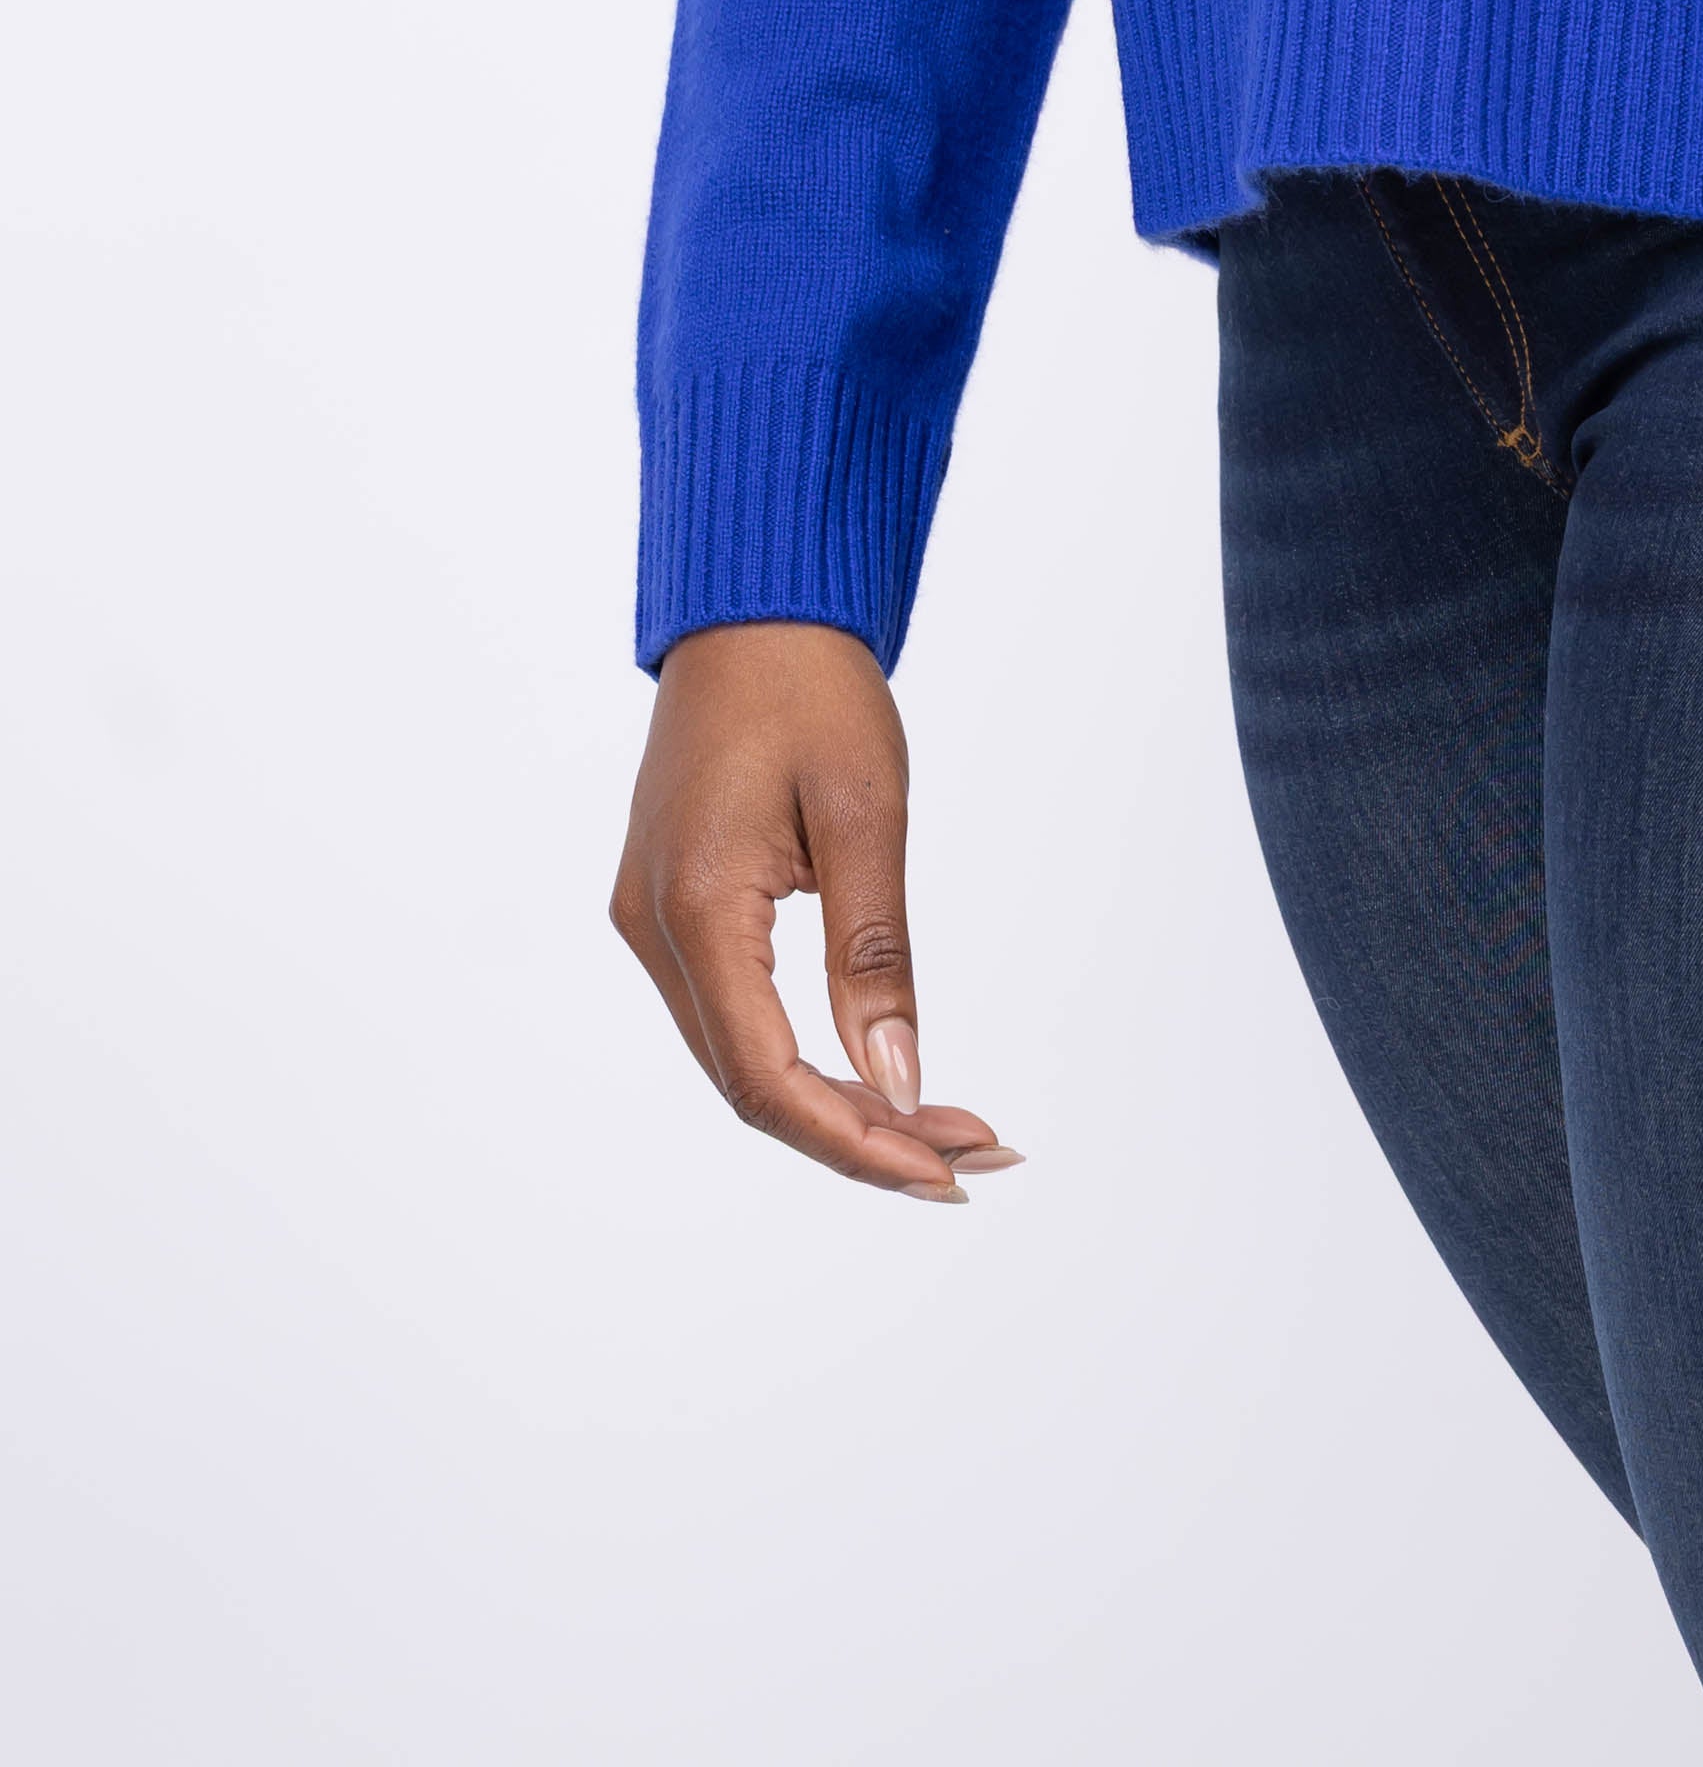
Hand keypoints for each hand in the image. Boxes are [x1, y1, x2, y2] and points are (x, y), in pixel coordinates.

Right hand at [610, 619, 1017, 1198]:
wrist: (751, 608)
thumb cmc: (810, 687)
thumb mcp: (864, 810)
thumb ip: (875, 952)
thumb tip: (900, 1080)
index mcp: (693, 906)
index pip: (764, 1077)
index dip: (853, 1141)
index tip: (947, 1171)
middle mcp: (652, 929)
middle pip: (749, 1084)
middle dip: (861, 1133)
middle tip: (975, 1154)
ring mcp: (651, 921)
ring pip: (740, 1057)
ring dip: (838, 1101)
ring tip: (946, 1125)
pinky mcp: (670, 907)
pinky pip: (733, 1013)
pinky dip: (805, 1053)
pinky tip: (876, 1068)